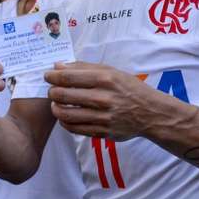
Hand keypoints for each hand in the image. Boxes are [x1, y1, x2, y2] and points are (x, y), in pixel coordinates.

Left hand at [45, 62, 159, 140]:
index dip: (52, 76)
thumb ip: (84, 67)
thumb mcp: (111, 71)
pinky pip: (74, 128)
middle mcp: (102, 98)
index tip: (47, 76)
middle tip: (51, 90)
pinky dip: (64, 121)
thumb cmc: (128, 88)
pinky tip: (65, 116)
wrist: (150, 113)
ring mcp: (102, 116)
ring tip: (55, 104)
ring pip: (65, 113)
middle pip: (62, 95)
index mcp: (104, 79)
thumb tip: (58, 66)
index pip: (68, 77)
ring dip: (55, 108)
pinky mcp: (102, 132)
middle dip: (51, 92)